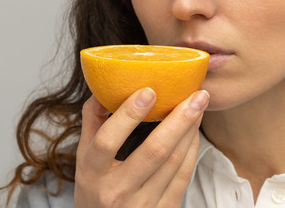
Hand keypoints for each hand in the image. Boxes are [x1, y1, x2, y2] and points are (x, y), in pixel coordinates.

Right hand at [74, 87, 208, 207]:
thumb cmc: (95, 189)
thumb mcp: (84, 159)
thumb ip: (94, 122)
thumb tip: (105, 87)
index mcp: (92, 173)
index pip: (108, 140)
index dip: (129, 115)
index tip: (149, 90)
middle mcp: (117, 191)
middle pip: (154, 151)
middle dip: (179, 119)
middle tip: (197, 94)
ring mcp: (142, 204)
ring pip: (174, 161)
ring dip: (191, 130)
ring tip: (200, 104)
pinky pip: (184, 176)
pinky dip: (192, 149)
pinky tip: (195, 130)